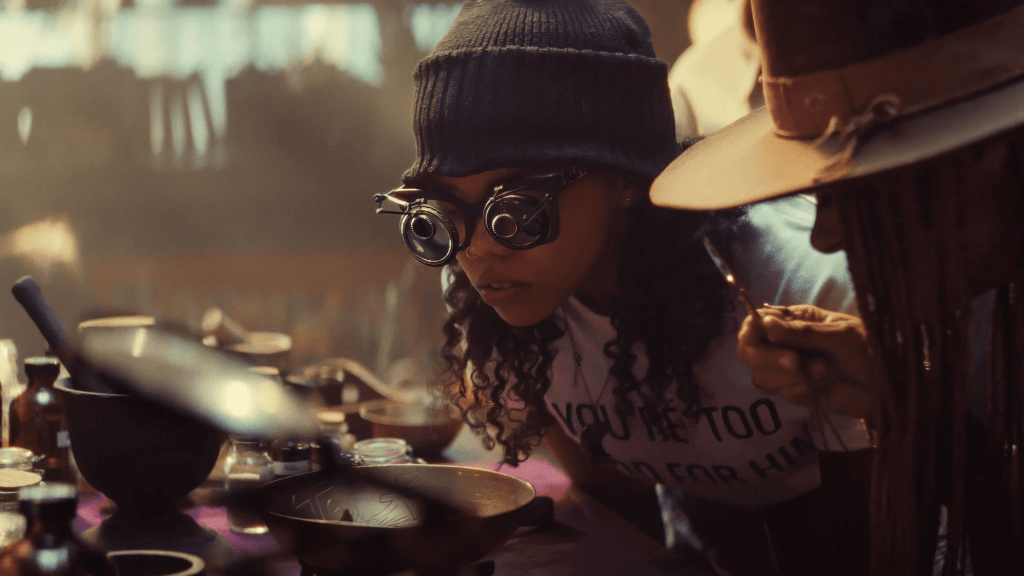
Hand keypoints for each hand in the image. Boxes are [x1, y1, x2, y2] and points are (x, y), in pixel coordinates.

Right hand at [736, 304, 876, 418]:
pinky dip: (800, 389)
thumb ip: (803, 332)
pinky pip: (783, 392)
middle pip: (749, 351)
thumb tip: (765, 324)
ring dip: (788, 375)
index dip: (752, 332)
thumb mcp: (841, 335)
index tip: (763, 337)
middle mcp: (786, 343)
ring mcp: (791, 369)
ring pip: (762, 375)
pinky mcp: (798, 392)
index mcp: (795, 320)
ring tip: (821, 370)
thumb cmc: (872, 350)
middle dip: (767, 358)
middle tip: (794, 362)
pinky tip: (822, 384)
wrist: (892, 387)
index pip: (755, 323)